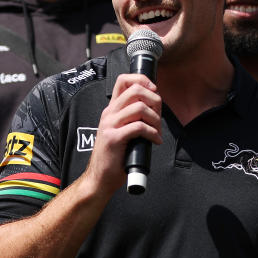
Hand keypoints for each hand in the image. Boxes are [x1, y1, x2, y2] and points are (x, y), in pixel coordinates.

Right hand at [82, 73, 161, 193]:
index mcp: (111, 110)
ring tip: (157, 131)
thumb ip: (132, 118)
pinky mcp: (114, 138)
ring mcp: (110, 125)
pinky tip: (154, 141)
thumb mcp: (121, 131)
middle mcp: (109, 114)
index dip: (142, 80)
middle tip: (158, 116)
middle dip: (154, 100)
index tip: (153, 92)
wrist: (99, 177)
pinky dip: (152, 133)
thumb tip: (155, 110)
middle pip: (136, 90)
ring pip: (140, 107)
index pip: (123, 80)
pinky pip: (139, 127)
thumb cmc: (114, 156)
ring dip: (155, 119)